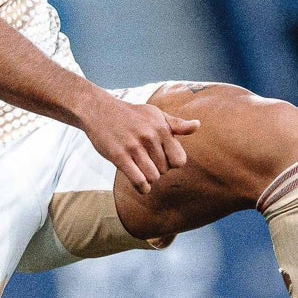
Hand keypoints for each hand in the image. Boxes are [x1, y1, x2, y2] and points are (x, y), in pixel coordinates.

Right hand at [79, 94, 199, 193]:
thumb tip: (198, 125)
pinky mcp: (119, 156)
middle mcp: (150, 137)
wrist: (100, 110)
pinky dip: (142, 188)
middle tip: (148, 163)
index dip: (172, 163)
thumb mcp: (156, 114)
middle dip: (158, 170)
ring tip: (143, 171)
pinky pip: (138, 180)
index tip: (163, 159)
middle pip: (165, 170)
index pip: (179, 160)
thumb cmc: (132, 114)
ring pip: (153, 177)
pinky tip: (141, 185)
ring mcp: (134, 147)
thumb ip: (177, 124)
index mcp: (161, 128)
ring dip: (149, 179)